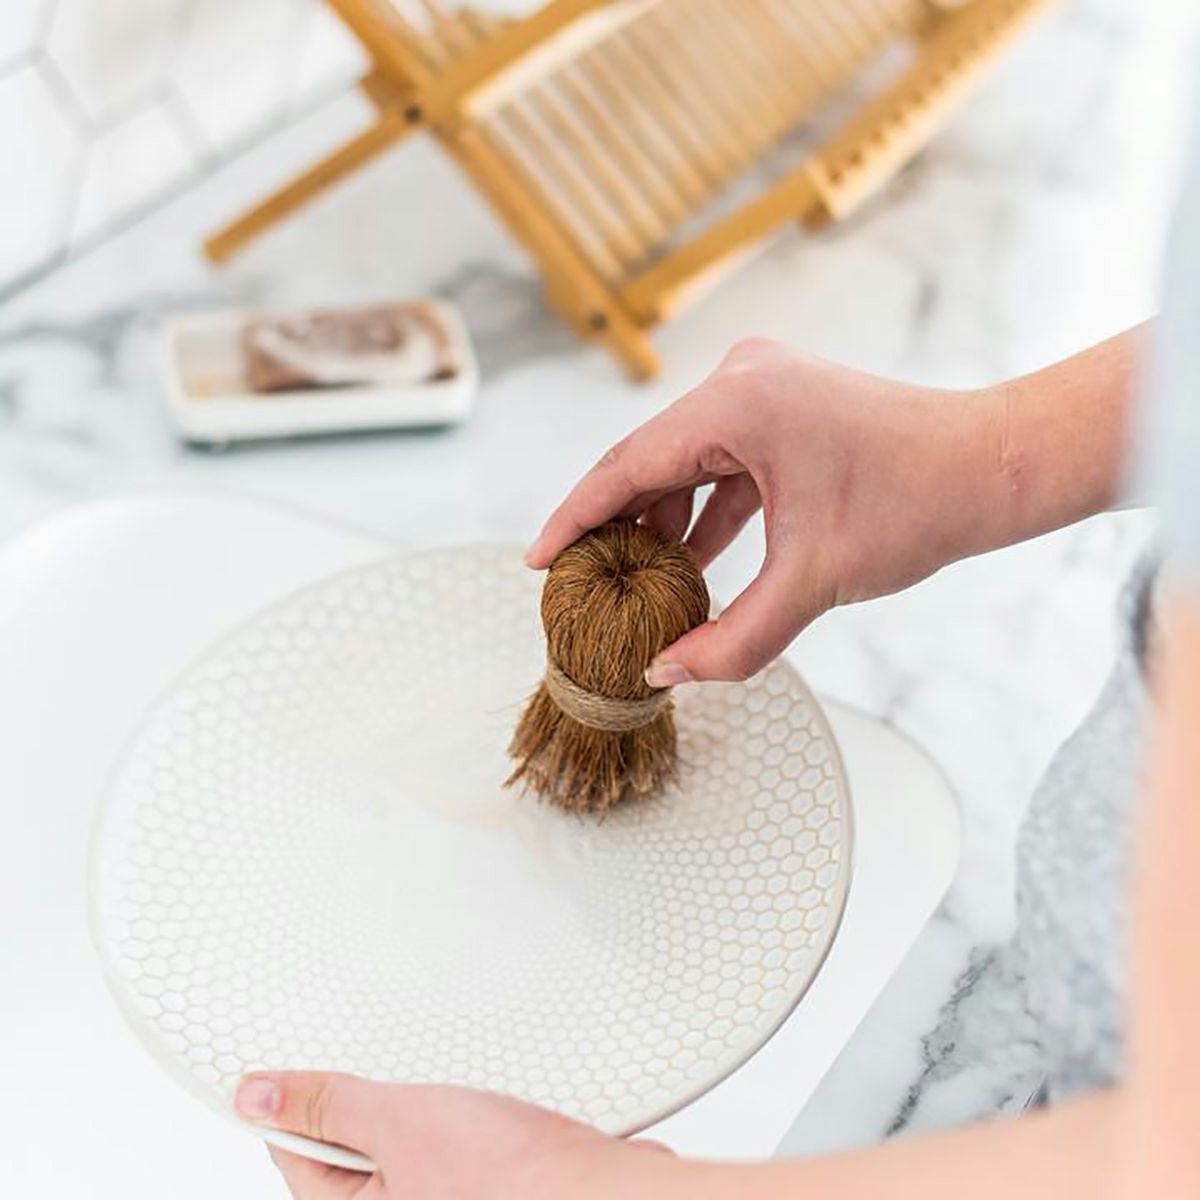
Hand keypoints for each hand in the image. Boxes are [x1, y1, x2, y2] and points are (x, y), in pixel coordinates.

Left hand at [234, 1072, 674, 1199]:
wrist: (600, 1190)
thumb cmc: (509, 1174)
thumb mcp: (399, 1121)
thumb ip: (326, 1107)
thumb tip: (254, 1095)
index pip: (296, 1154)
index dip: (296, 1101)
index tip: (298, 1063)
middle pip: (354, 1152)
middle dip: (371, 1108)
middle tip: (396, 1081)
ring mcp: (440, 1199)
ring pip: (408, 1144)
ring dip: (425, 1112)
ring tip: (453, 1102)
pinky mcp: (481, 1187)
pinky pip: (450, 1147)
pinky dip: (462, 1122)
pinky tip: (487, 1116)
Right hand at [526, 338, 1005, 684]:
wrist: (992, 465)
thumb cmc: (916, 504)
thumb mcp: (815, 581)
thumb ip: (735, 637)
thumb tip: (668, 673)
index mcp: (738, 404)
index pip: (627, 465)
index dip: (575, 516)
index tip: (538, 560)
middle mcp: (741, 380)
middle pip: (648, 460)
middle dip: (614, 524)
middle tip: (581, 582)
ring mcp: (763, 387)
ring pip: (683, 461)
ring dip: (660, 519)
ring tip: (632, 582)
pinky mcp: (782, 406)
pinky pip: (718, 460)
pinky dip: (701, 507)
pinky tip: (687, 559)